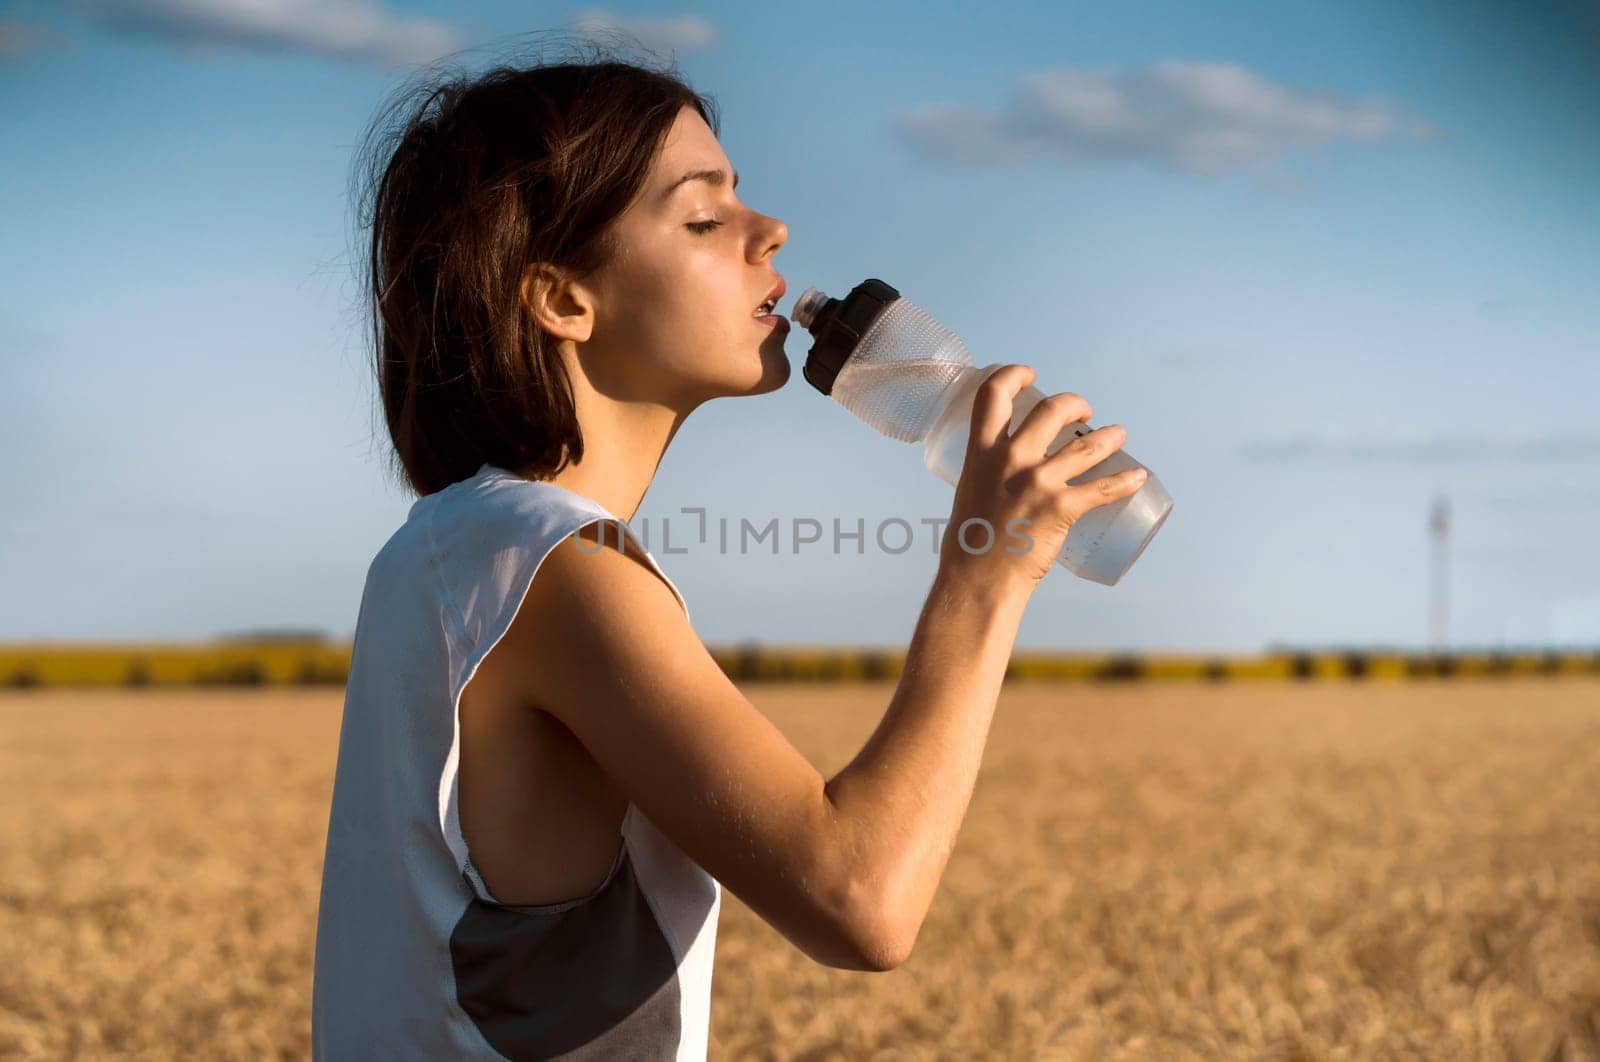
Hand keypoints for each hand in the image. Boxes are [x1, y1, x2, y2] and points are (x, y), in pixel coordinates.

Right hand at [938, 365, 1146, 591]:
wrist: (977, 581)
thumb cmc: (969, 545)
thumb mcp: (969, 493)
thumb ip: (987, 474)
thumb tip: (1004, 472)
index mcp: (981, 453)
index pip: (992, 395)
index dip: (1014, 375)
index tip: (1030, 375)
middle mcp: (1010, 460)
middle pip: (1051, 410)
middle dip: (1074, 404)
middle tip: (1084, 413)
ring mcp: (1038, 482)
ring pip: (1086, 445)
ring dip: (1108, 436)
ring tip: (1118, 434)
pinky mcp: (1061, 508)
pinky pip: (1104, 488)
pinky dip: (1126, 480)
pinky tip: (1139, 476)